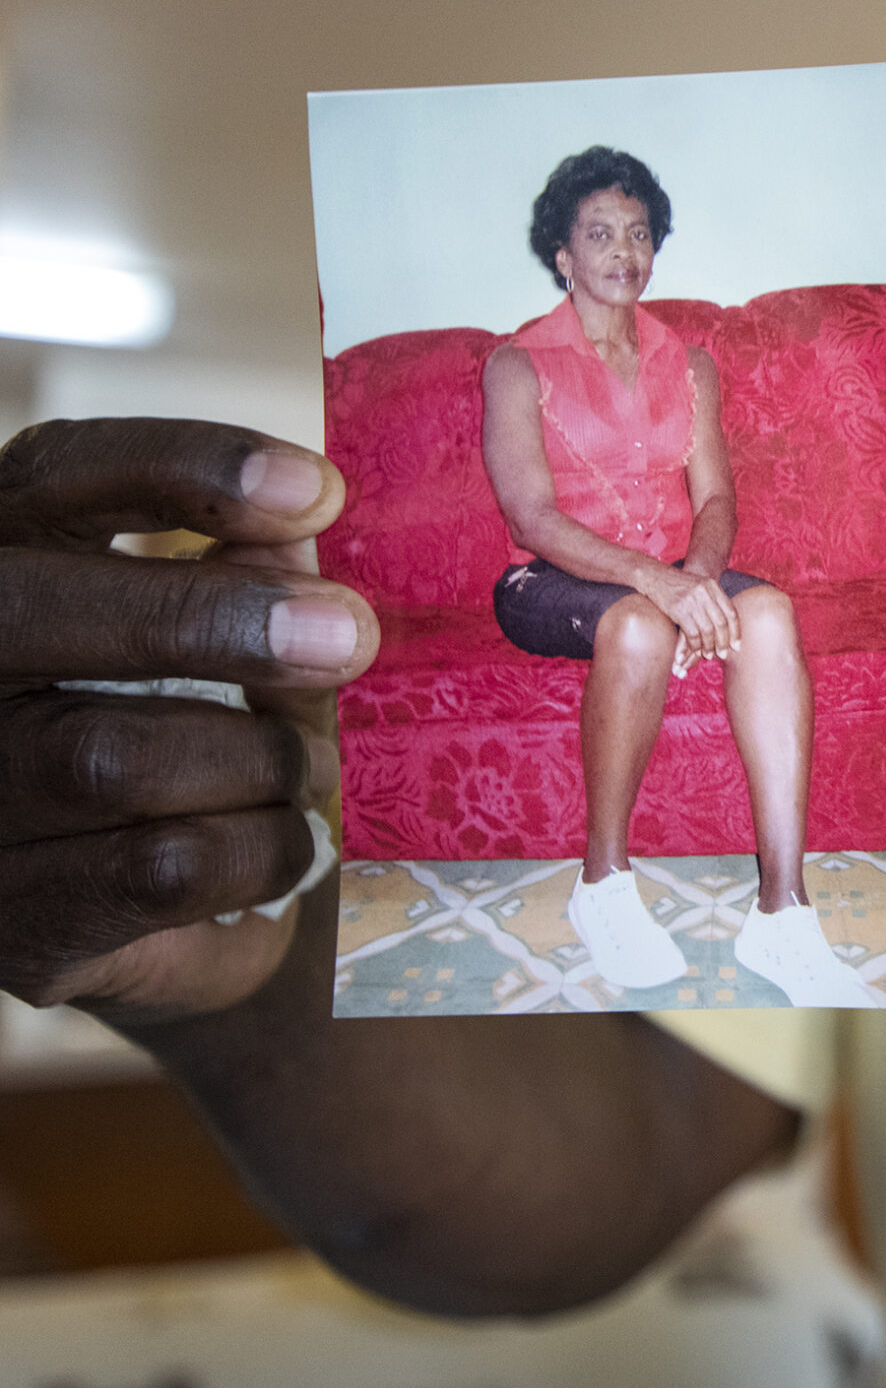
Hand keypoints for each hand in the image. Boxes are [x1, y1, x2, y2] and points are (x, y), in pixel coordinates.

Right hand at [0, 419, 378, 1023]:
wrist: (164, 912)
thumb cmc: (199, 728)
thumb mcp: (223, 638)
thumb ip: (243, 576)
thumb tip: (291, 534)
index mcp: (4, 565)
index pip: (59, 475)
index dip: (183, 466)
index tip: (318, 491)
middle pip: (36, 613)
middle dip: (213, 619)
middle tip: (349, 634)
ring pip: (110, 757)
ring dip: (257, 759)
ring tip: (309, 766)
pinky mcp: (15, 921)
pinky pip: (161, 866)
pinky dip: (262, 848)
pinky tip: (284, 839)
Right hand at [644, 566, 738, 663]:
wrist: (655, 576)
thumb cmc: (678, 584)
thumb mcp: (700, 586)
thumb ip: (713, 600)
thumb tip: (726, 625)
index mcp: (713, 586)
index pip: (731, 612)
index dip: (735, 631)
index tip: (736, 646)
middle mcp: (705, 593)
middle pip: (721, 623)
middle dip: (723, 642)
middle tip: (723, 654)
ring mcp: (691, 601)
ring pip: (707, 630)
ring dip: (709, 646)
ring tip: (708, 654)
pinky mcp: (678, 610)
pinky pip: (692, 633)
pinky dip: (695, 644)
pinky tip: (695, 650)